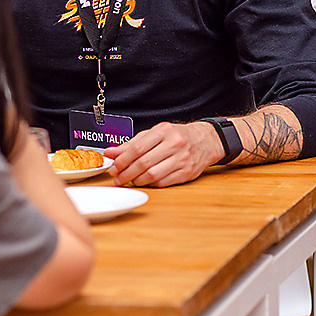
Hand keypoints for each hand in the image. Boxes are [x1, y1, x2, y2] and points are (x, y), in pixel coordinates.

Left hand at [105, 120, 222, 187]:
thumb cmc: (177, 136)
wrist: (205, 140)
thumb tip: (110, 153)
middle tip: (117, 178)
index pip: (137, 148)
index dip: (122, 160)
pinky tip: (145, 181)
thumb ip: (131, 144)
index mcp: (164, 131)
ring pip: (153, 175)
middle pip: (143, 163)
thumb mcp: (154, 134)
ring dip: (137, 180)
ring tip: (130, 180)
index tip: (113, 167)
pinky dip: (151, 184)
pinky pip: (163, 182)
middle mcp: (174, 144)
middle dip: (126, 173)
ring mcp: (182, 159)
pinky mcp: (186, 173)